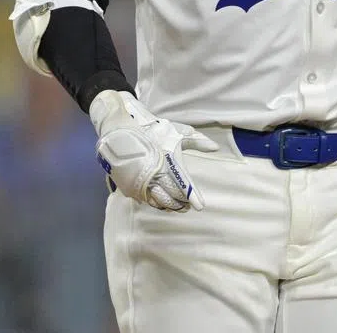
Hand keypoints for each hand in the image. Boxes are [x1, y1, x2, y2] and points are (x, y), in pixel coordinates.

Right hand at [89, 90, 217, 211]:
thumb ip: (197, 141)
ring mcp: (141, 183)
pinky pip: (146, 200)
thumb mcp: (177, 132)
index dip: (193, 197)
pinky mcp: (130, 187)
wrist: (121, 129)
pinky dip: (156, 203)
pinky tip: (161, 203)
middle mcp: (155, 176)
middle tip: (188, 206)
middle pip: (171, 197)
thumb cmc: (152, 130)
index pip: (183, 185)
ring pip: (158, 202)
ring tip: (178, 206)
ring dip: (169, 206)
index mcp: (168, 163)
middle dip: (181, 203)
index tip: (200, 206)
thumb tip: (215, 148)